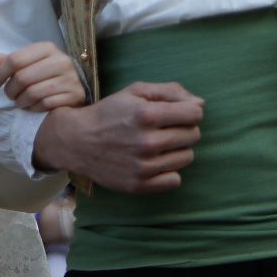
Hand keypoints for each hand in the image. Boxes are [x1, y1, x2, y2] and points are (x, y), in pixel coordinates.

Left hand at [0, 42, 86, 113]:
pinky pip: (45, 104)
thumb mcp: (27, 62)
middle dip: (9, 90)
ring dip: (20, 101)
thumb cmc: (45, 72)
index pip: (15, 60)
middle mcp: (61, 61)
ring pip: (32, 93)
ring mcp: (70, 79)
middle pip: (22, 78)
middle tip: (9, 95)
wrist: (76, 84)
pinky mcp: (75, 95)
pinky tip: (32, 106)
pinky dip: (33, 108)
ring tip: (19, 101)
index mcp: (47, 48)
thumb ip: (5, 62)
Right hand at [31, 82, 202, 193]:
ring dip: (177, 149)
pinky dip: (168, 171)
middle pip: (193, 135)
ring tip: (157, 144)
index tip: (178, 113)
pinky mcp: (139, 185)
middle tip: (164, 128)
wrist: (76, 142)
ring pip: (187, 157)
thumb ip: (170, 92)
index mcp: (146, 114)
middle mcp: (147, 142)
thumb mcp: (135, 92)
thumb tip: (200, 104)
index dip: (190, 111)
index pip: (195, 113)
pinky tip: (154, 162)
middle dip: (183, 128)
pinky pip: (175, 180)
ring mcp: (143, 166)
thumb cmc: (109, 113)